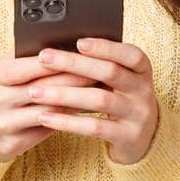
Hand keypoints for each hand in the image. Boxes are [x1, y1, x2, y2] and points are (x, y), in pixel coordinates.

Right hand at [0, 52, 98, 163]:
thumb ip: (21, 60)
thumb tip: (57, 45)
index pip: (25, 67)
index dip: (53, 62)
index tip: (79, 55)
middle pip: (41, 90)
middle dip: (72, 80)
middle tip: (98, 72)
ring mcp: (3, 125)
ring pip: (47, 111)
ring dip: (75, 102)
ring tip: (97, 91)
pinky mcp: (13, 144)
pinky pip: (46, 129)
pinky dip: (67, 119)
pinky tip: (85, 111)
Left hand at [26, 38, 159, 164]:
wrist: (142, 138)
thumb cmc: (120, 99)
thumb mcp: (119, 81)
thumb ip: (99, 65)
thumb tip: (59, 49)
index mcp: (142, 70)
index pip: (131, 54)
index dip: (106, 47)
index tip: (78, 42)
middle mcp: (144, 90)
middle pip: (110, 72)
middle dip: (74, 64)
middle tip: (44, 58)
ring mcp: (138, 115)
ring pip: (99, 100)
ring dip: (65, 94)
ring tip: (36, 91)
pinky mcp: (128, 137)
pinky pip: (94, 127)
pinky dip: (68, 121)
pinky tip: (46, 117)